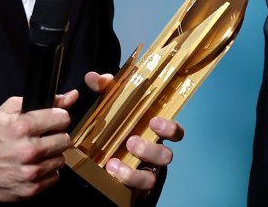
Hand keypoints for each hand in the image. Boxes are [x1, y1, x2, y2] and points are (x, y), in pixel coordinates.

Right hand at [0, 90, 79, 201]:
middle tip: (45, 137)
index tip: (53, 121)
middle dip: (57, 136)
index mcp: (22, 128)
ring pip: (61, 159)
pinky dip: (47, 171)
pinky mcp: (29, 189)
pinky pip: (54, 177)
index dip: (58, 117)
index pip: (62, 118)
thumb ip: (42, 101)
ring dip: (52, 155)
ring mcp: (29, 172)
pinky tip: (34, 165)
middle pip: (65, 140)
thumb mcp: (8, 110)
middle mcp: (28, 151)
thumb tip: (71, 96)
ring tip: (37, 152)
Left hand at [84, 72, 185, 193]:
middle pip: (167, 155)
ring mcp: (144, 174)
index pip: (174, 132)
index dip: (170, 128)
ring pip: (151, 177)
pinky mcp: (133, 189)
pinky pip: (136, 190)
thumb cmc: (113, 129)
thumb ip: (103, 91)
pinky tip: (110, 171)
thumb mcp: (108, 107)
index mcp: (152, 134)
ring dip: (134, 171)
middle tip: (131, 141)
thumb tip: (93, 77)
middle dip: (150, 149)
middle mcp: (153, 155)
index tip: (154, 121)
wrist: (98, 162)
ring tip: (113, 162)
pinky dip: (123, 180)